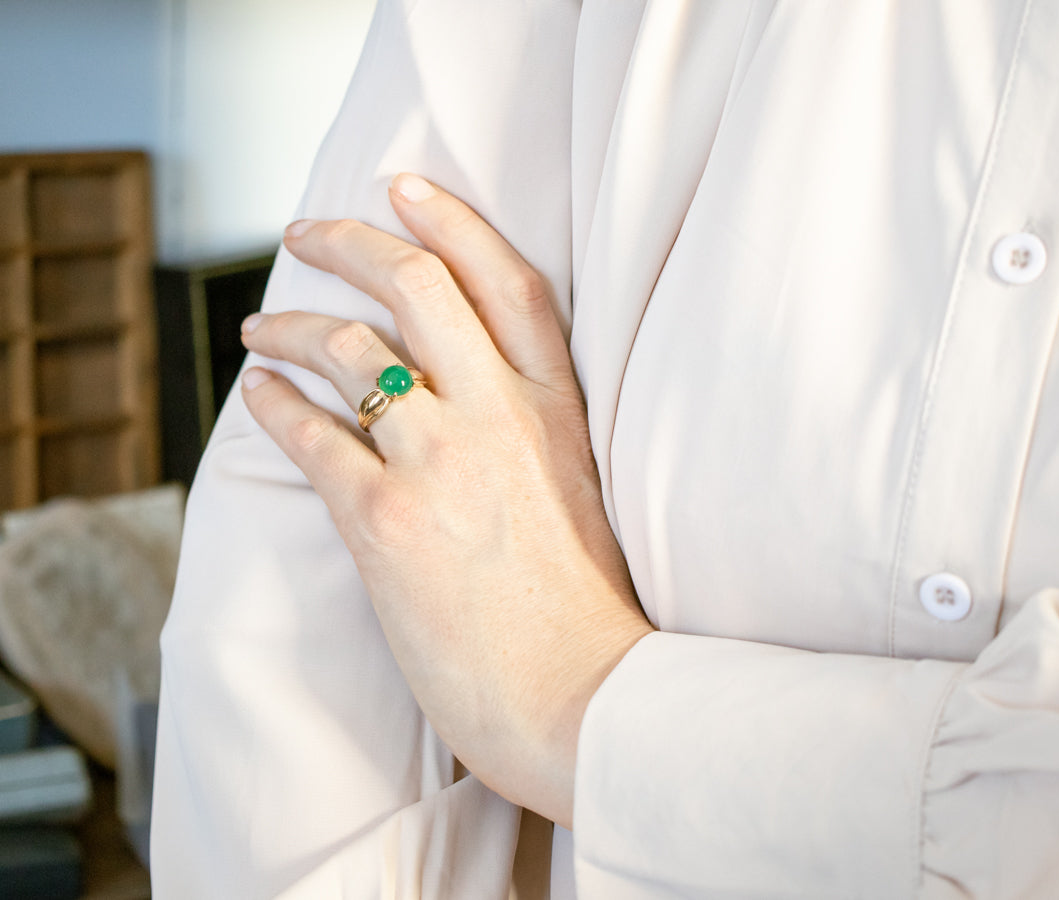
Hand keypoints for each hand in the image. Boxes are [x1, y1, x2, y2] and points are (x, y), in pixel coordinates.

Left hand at [238, 174, 652, 827]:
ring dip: (291, 324)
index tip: (404, 188)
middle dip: (347, 241)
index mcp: (560, 407)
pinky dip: (272, 401)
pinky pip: (311, 432)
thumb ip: (536, 431)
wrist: (580, 696)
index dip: (452, 222)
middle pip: (415, 286)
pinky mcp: (386, 520)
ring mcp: (443, 462)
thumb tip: (466, 393)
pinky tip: (257, 391)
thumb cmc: (584, 609)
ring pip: (349, 348)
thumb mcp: (583, 493)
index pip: (507, 281)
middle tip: (307, 232)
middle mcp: (501, 416)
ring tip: (260, 327)